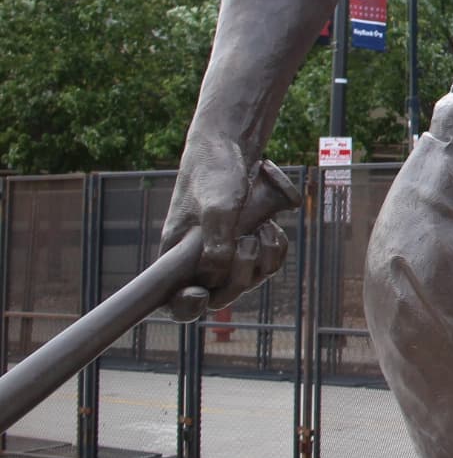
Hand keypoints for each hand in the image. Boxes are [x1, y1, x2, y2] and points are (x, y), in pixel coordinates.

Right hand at [160, 136, 289, 321]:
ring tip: (261, 226)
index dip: (186, 308)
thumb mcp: (217, 206)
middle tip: (246, 242)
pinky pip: (267, 265)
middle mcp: (199, 262)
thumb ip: (216, 243)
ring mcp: (226, 255)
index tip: (199, 294)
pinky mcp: (248, 244)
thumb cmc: (215, 174)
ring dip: (262, 258)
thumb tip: (216, 277)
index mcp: (175, 258)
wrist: (231, 148)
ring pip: (249, 280)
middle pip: (221, 296)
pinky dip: (274, 249)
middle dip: (239, 275)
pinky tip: (271, 227)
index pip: (174, 302)